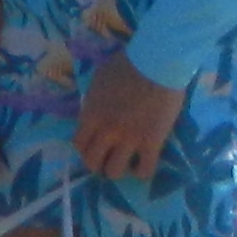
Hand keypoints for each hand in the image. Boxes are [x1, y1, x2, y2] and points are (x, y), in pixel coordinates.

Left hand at [71, 47, 188, 182]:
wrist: (157, 64)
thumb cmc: (127, 65)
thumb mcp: (99, 79)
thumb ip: (93, 100)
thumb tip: (92, 111)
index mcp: (91, 114)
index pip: (79, 144)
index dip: (85, 150)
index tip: (93, 148)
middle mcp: (106, 131)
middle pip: (93, 163)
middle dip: (98, 164)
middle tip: (108, 158)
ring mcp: (129, 139)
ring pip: (115, 172)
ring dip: (118, 169)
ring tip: (126, 163)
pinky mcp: (152, 143)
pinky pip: (145, 170)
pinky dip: (142, 172)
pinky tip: (143, 165)